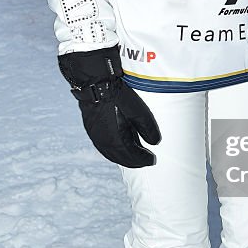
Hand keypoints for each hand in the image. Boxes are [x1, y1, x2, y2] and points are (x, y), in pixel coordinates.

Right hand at [58, 46, 160, 167]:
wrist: (95, 85)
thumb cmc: (118, 97)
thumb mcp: (139, 112)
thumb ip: (148, 129)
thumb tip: (155, 143)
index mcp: (117, 141)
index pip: (133, 157)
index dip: (144, 160)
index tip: (153, 159)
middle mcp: (105, 143)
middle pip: (122, 159)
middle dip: (135, 162)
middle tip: (145, 160)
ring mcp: (96, 137)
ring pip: (112, 155)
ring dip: (124, 158)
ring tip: (134, 156)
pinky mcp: (92, 130)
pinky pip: (104, 148)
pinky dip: (114, 152)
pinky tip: (119, 147)